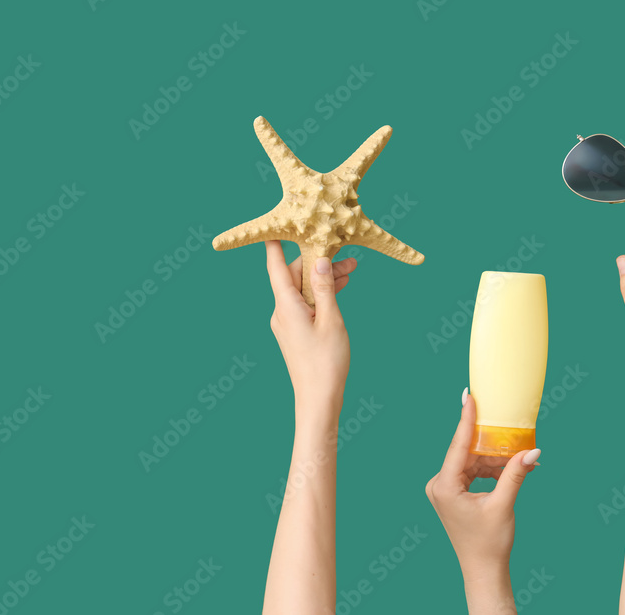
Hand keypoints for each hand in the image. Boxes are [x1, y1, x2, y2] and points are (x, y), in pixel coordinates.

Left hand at [264, 241, 356, 416]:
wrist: (318, 399)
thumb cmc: (326, 362)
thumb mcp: (331, 319)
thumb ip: (324, 287)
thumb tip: (319, 259)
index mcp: (286, 306)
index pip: (276, 266)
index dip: (274, 244)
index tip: (272, 225)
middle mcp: (282, 312)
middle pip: (296, 276)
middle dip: (319, 263)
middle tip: (348, 256)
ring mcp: (288, 322)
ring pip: (304, 290)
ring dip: (324, 279)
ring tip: (352, 270)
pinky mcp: (296, 331)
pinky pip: (306, 304)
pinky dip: (321, 294)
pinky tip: (339, 288)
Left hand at [425, 391, 540, 581]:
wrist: (483, 569)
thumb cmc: (490, 542)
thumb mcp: (504, 504)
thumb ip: (515, 474)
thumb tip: (533, 451)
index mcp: (444, 485)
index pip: (457, 445)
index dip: (466, 419)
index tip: (469, 396)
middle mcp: (438, 484)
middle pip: (465, 453)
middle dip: (490, 443)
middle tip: (508, 424)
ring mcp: (443, 489)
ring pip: (470, 462)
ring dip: (494, 459)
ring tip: (519, 454)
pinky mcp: (451, 493)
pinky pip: (471, 472)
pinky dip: (490, 470)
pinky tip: (510, 467)